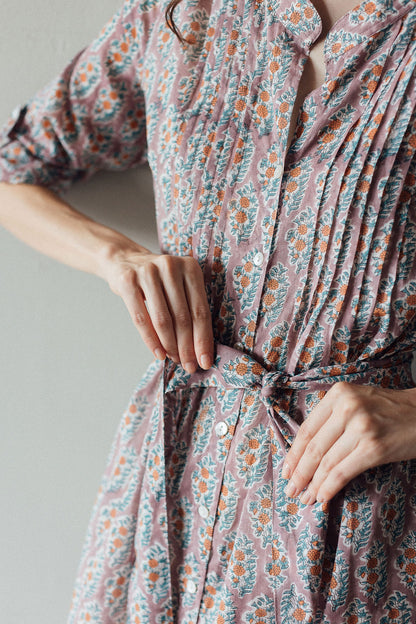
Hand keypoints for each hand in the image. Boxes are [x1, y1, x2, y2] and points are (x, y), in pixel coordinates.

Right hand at [104, 244, 213, 373]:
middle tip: (189, 366)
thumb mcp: (179, 286)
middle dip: (187, 347)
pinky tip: (158, 354)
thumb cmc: (159, 281)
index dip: (203, 339)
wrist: (124, 260)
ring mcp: (148, 272)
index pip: (200, 310)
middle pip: (183, 317)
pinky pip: (141, 318)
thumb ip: (190, 310)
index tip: (205, 361)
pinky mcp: (128, 281)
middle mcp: (171, 267)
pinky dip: (150, 340)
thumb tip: (200, 350)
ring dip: (170, 346)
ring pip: (163, 319)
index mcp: (191, 268)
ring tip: (174, 360)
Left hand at [281, 381, 415, 504]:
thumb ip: (332, 417)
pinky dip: (329, 488)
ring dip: (312, 484)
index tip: (287, 471)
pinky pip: (342, 472)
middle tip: (291, 490)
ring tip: (305, 498)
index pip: (307, 429)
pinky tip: (323, 497)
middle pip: (313, 447)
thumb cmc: (389, 411)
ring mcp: (360, 427)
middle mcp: (347, 407)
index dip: (294, 453)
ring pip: (326, 462)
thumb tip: (304, 452)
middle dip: (299, 473)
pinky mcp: (373, 448)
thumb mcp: (356, 401)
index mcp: (338, 394)